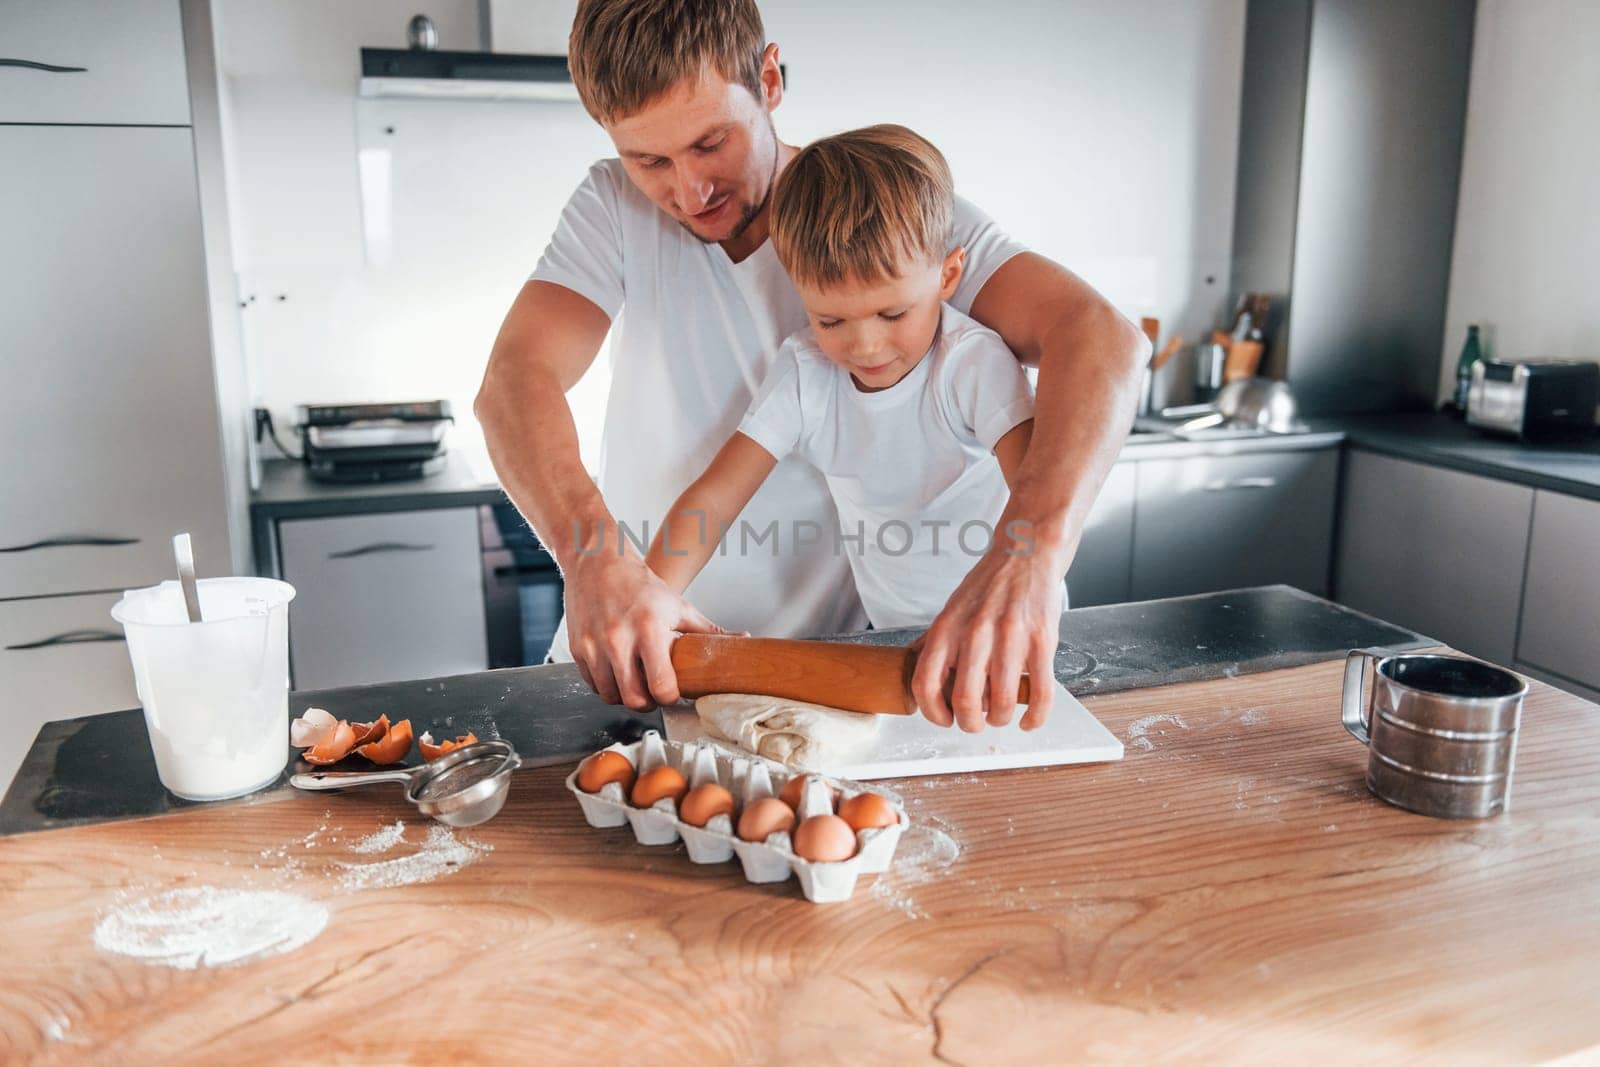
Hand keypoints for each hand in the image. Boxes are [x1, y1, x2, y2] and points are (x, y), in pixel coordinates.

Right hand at [564, 550, 729, 709]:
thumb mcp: (678, 606)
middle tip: (654, 692)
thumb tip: (741, 640)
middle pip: (634, 699)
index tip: (673, 691)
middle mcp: (618, 639)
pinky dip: (606, 685)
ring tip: (636, 681)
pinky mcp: (578, 649)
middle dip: (648, 702)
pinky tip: (618, 671)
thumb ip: (707, 630)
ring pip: (610, 696)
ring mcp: (594, 646)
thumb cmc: (639, 584)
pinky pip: (592, 684)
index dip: (670, 696)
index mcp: (649, 630)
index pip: (661, 687)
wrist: (596, 562)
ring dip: (625, 696)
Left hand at [911, 547, 1063, 731]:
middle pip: (966, 701)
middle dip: (970, 724)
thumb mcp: (951, 610)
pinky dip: (1035, 717)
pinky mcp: (1042, 641)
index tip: (944, 719)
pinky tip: (1028, 721)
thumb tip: (926, 684)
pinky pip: (1040, 692)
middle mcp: (975, 634)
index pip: (926, 683)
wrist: (1026, 554)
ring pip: (1003, 703)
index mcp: (947, 628)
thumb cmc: (988, 586)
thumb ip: (940, 646)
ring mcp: (1011, 638)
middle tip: (976, 723)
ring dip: (1001, 719)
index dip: (933, 712)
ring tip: (1002, 716)